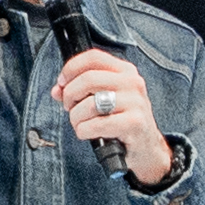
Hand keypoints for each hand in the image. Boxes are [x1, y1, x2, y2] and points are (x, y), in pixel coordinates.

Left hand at [51, 47, 175, 189]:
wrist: (146, 147)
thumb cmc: (121, 121)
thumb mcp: (104, 100)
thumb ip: (79, 90)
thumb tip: (57, 90)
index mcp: (125, 71)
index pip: (93, 57)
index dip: (71, 68)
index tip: (62, 83)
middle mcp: (132, 82)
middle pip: (88, 79)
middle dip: (70, 95)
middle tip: (69, 107)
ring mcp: (135, 103)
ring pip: (89, 103)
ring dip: (76, 117)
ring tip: (80, 124)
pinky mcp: (134, 123)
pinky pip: (97, 124)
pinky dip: (84, 131)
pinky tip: (88, 133)